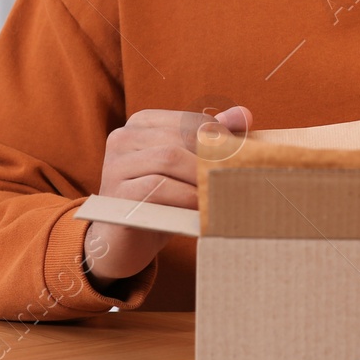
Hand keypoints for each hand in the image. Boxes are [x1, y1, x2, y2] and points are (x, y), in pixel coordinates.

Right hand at [83, 104, 250, 287]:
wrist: (125, 244)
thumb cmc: (161, 202)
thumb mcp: (186, 168)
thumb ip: (211, 140)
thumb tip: (244, 115)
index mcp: (142, 123)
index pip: (190, 120)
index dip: (220, 137)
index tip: (244, 157)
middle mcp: (123, 137)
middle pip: (180, 137)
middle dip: (213, 156)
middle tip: (239, 176)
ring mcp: (116, 165)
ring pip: (169, 157)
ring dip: (202, 176)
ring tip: (224, 192)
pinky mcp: (117, 193)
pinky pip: (158, 187)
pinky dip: (186, 196)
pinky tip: (203, 208)